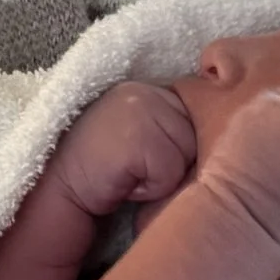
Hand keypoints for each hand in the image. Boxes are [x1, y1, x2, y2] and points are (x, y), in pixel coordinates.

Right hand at [42, 78, 198, 219]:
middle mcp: (151, 91)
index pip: (205, 119)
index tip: (149, 159)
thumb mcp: (144, 138)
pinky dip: (149, 188)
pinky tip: (122, 180)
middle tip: (136, 167)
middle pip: (201, 139)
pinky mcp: (137, 134)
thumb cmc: (106, 172)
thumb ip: (175, 130)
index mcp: (156, 89)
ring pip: (188, 156)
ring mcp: (143, 108)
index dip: (181, 150)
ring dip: (162, 176)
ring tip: (129, 173)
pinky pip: (169, 173)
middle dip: (174, 163)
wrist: (58, 190)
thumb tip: (221, 145)